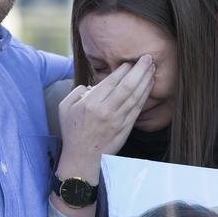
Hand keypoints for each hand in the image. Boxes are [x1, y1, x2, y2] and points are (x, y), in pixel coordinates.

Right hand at [57, 55, 155, 180]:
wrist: (82, 158)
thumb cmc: (73, 132)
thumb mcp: (65, 107)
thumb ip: (78, 91)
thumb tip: (94, 84)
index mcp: (90, 103)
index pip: (111, 81)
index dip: (123, 69)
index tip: (129, 61)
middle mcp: (106, 111)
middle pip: (127, 86)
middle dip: (140, 70)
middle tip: (148, 58)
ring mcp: (118, 121)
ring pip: (136, 97)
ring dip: (146, 81)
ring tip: (152, 68)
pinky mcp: (125, 129)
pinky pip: (138, 109)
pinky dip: (145, 96)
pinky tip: (149, 86)